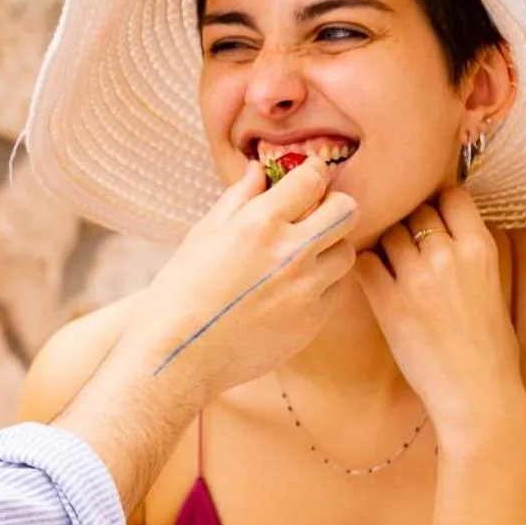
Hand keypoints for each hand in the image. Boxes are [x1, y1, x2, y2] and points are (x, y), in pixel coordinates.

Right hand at [119, 157, 357, 404]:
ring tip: (301, 257)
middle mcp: (289, 253)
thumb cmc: (182, 290)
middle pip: (346, 211)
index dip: (314, 173)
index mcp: (259, 224)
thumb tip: (259, 170)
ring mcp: (305, 289)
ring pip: (347, 252)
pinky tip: (291, 290)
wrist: (179, 354)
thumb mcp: (204, 234)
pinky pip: (335, 290)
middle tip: (315, 215)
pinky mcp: (312, 321)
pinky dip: (321, 284)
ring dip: (329, 248)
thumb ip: (239, 198)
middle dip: (333, 206)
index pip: (312, 179)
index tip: (309, 178)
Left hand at [355, 187, 524, 432]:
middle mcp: (448, 255)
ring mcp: (415, 277)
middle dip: (409, 223)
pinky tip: (373, 278)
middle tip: (407, 243)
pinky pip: (364, 263)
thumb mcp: (493, 285)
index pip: (452, 196)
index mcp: (480, 249)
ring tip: (391, 264)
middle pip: (415, 210)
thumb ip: (468, 253)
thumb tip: (444, 228)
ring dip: (386, 243)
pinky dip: (365, 265)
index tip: (431, 215)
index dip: (438, 201)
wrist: (477, 392)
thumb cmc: (490, 346)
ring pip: (388, 233)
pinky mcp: (388, 302)